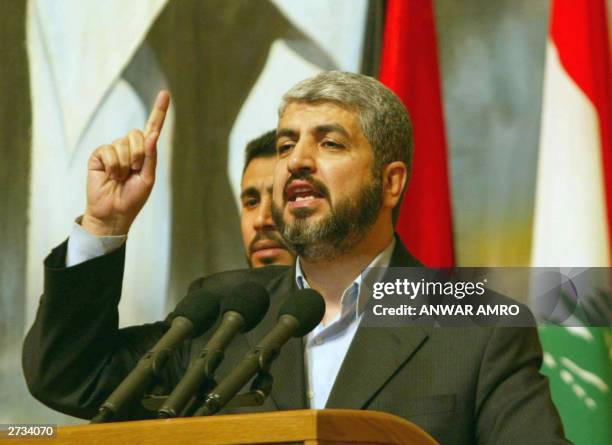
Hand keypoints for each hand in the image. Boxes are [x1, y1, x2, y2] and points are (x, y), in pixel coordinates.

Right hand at [82, 91, 169, 235]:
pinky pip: (109, 150)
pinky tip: (110, 176)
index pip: (153, 128)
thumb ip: (150, 157)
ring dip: (125, 164)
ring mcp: (114, 150)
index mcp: (145, 152)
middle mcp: (129, 147)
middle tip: (133, 171)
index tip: (165, 93)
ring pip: (123, 143)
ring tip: (120, 177)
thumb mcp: (148, 178)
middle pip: (138, 134)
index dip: (159, 111)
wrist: (114, 212)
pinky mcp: (99, 154)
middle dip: (138, 154)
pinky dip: (113, 165)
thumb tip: (152, 135)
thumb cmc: (133, 198)